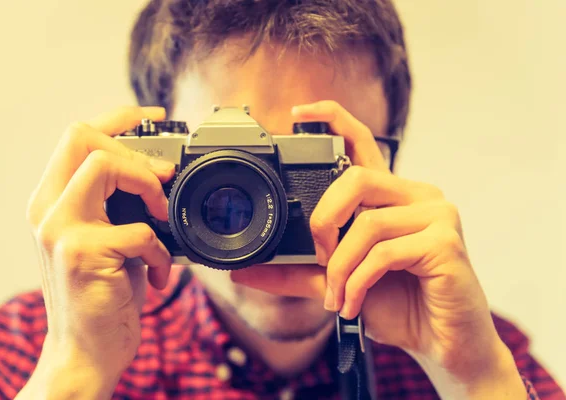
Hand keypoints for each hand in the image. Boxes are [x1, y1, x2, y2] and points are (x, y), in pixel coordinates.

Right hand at [24, 107, 173, 389]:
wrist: (87, 351)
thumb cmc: (104, 293)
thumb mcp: (108, 239)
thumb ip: (118, 205)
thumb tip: (158, 172)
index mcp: (54, 201)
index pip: (77, 134)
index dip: (118, 116)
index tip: (154, 116)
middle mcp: (48, 209)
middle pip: (84, 137)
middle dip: (135, 152)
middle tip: (163, 181)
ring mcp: (60, 230)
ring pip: (104, 166)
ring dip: (148, 188)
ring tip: (162, 221)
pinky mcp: (82, 254)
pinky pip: (139, 229)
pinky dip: (163, 251)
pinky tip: (162, 273)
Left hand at [231, 101, 525, 397]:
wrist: (442, 344)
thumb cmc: (397, 305)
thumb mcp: (338, 282)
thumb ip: (295, 272)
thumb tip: (242, 271)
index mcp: (393, 196)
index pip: (364, 143)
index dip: (334, 119)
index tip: (298, 112)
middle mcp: (418, 195)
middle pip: (357, 179)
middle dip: (324, 220)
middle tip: (319, 257)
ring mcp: (437, 215)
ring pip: (367, 222)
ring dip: (341, 267)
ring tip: (338, 297)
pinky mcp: (446, 243)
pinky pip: (384, 253)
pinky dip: (359, 282)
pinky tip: (355, 305)